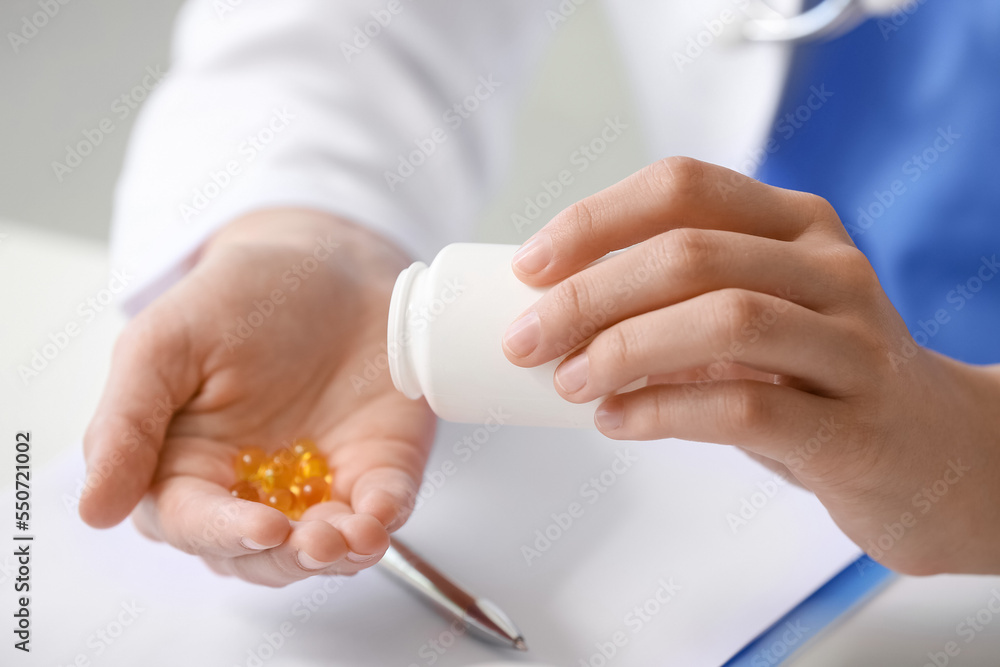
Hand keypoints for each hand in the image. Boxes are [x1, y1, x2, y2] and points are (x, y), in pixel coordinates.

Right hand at [80, 209, 434, 585]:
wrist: (331, 263)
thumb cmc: (241, 296)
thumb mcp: (166, 341)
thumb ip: (127, 421)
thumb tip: (93, 510)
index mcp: (188, 464)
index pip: (192, 521)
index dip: (223, 532)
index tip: (261, 527)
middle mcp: (252, 486)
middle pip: (257, 553)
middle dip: (286, 556)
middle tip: (316, 540)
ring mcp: (318, 482)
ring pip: (320, 547)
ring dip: (339, 553)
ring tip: (358, 536)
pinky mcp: (374, 468)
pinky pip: (381, 507)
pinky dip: (386, 518)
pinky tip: (385, 512)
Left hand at [503, 157, 999, 574]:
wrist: (934, 453)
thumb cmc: (820, 378)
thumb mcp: (758, 317)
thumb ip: (679, 304)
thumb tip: (558, 311)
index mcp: (797, 225)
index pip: (683, 187)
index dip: (595, 220)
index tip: (531, 265)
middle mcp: (832, 269)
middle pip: (692, 253)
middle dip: (589, 294)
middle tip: (526, 338)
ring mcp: (854, 345)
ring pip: (726, 319)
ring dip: (625, 349)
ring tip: (568, 381)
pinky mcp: (857, 426)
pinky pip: (748, 407)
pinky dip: (665, 411)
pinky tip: (618, 421)